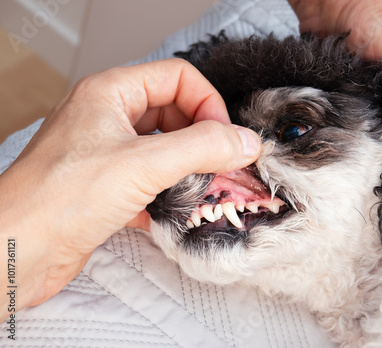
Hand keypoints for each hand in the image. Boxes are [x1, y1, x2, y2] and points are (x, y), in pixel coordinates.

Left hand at [0, 59, 261, 319]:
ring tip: (203, 190)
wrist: (17, 252)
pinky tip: (174, 211)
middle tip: (221, 167)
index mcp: (111, 93)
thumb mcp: (143, 164)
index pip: (178, 78)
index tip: (224, 138)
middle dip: (202, 140)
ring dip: (189, 169)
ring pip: (165, 148)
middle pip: (175, 113)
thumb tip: (244, 141)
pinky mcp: (108, 185)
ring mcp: (108, 152)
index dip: (208, 104)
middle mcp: (109, 117)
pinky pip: (152, 178)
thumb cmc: (59, 199)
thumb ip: (202, 148)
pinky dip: (170, 193)